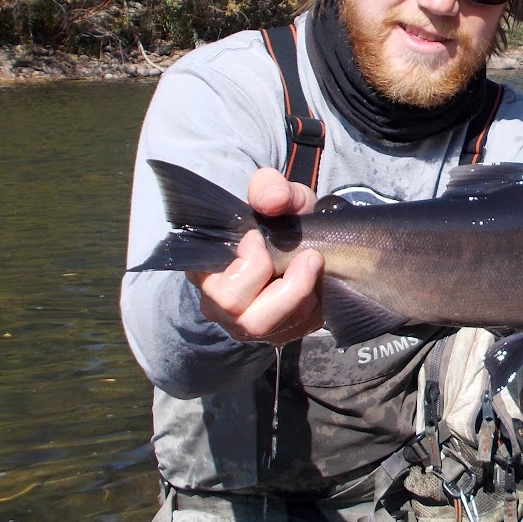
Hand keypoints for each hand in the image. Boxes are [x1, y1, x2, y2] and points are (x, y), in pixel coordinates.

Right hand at [186, 167, 323, 344]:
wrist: (292, 238)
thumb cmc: (274, 218)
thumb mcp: (273, 194)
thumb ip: (270, 187)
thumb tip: (272, 201)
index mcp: (206, 271)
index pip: (220, 290)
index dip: (249, 269)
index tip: (261, 238)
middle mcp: (220, 305)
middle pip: (247, 318)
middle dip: (287, 289)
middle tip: (309, 257)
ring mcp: (246, 325)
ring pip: (274, 329)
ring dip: (304, 296)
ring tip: (314, 264)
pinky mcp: (275, 334)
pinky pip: (297, 329)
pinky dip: (314, 306)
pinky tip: (316, 282)